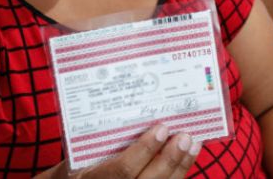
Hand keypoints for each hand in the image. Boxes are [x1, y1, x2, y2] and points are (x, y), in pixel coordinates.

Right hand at [45, 124, 200, 178]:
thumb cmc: (80, 161)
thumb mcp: (83, 150)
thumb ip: (104, 135)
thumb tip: (133, 101)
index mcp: (94, 177)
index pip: (123, 170)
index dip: (144, 151)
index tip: (161, 129)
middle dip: (169, 160)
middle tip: (184, 137)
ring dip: (180, 166)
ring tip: (192, 144)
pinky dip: (179, 171)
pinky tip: (188, 156)